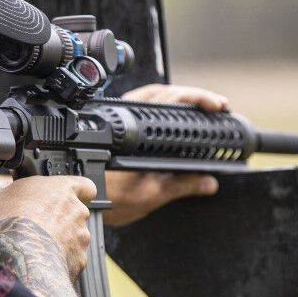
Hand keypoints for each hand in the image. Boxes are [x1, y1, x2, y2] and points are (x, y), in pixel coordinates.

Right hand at [0, 175, 95, 276]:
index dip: (78, 192)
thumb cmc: (9, 223)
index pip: (85, 186)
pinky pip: (72, 258)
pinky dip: (60, 261)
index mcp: (61, 189)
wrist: (20, 257)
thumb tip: (1, 191)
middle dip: (61, 220)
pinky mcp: (79, 259)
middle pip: (76, 213)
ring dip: (60, 241)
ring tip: (36, 247)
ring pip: (75, 237)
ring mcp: (81, 236)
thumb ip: (2, 191)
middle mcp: (76, 211)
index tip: (65, 198)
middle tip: (39, 226)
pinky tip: (41, 262)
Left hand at [101, 84, 227, 225]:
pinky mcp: (118, 129)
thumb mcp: (150, 194)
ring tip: (203, 107)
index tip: (216, 105)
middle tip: (217, 105)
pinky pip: (142, 108)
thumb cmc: (106, 199)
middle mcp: (125, 119)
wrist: (81, 204)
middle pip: (164, 92)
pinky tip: (176, 117)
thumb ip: (183, 185)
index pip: (171, 101)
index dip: (197, 98)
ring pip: (152, 96)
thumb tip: (208, 181)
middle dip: (193, 95)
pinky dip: (163, 108)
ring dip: (178, 98)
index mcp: (136, 133)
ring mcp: (120, 119)